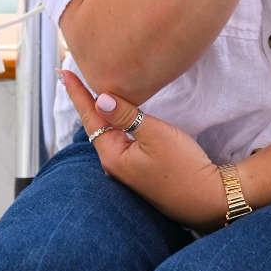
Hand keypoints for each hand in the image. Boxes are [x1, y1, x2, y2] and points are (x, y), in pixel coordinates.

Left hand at [61, 69, 228, 231]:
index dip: (78, 93)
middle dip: (84, 101)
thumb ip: (128, 116)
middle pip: (95, 125)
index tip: (63, 73)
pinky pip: (120, 140)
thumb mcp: (156, 135)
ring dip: (100, 111)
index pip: (90, 117)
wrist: (207, 198)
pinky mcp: (139, 169)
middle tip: (72, 76)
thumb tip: (101, 99)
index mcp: (113, 156)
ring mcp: (127, 169)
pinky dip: (114, 123)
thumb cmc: (184, 167)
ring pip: (108, 133)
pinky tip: (117, 115)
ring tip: (89, 91)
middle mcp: (114, 164)